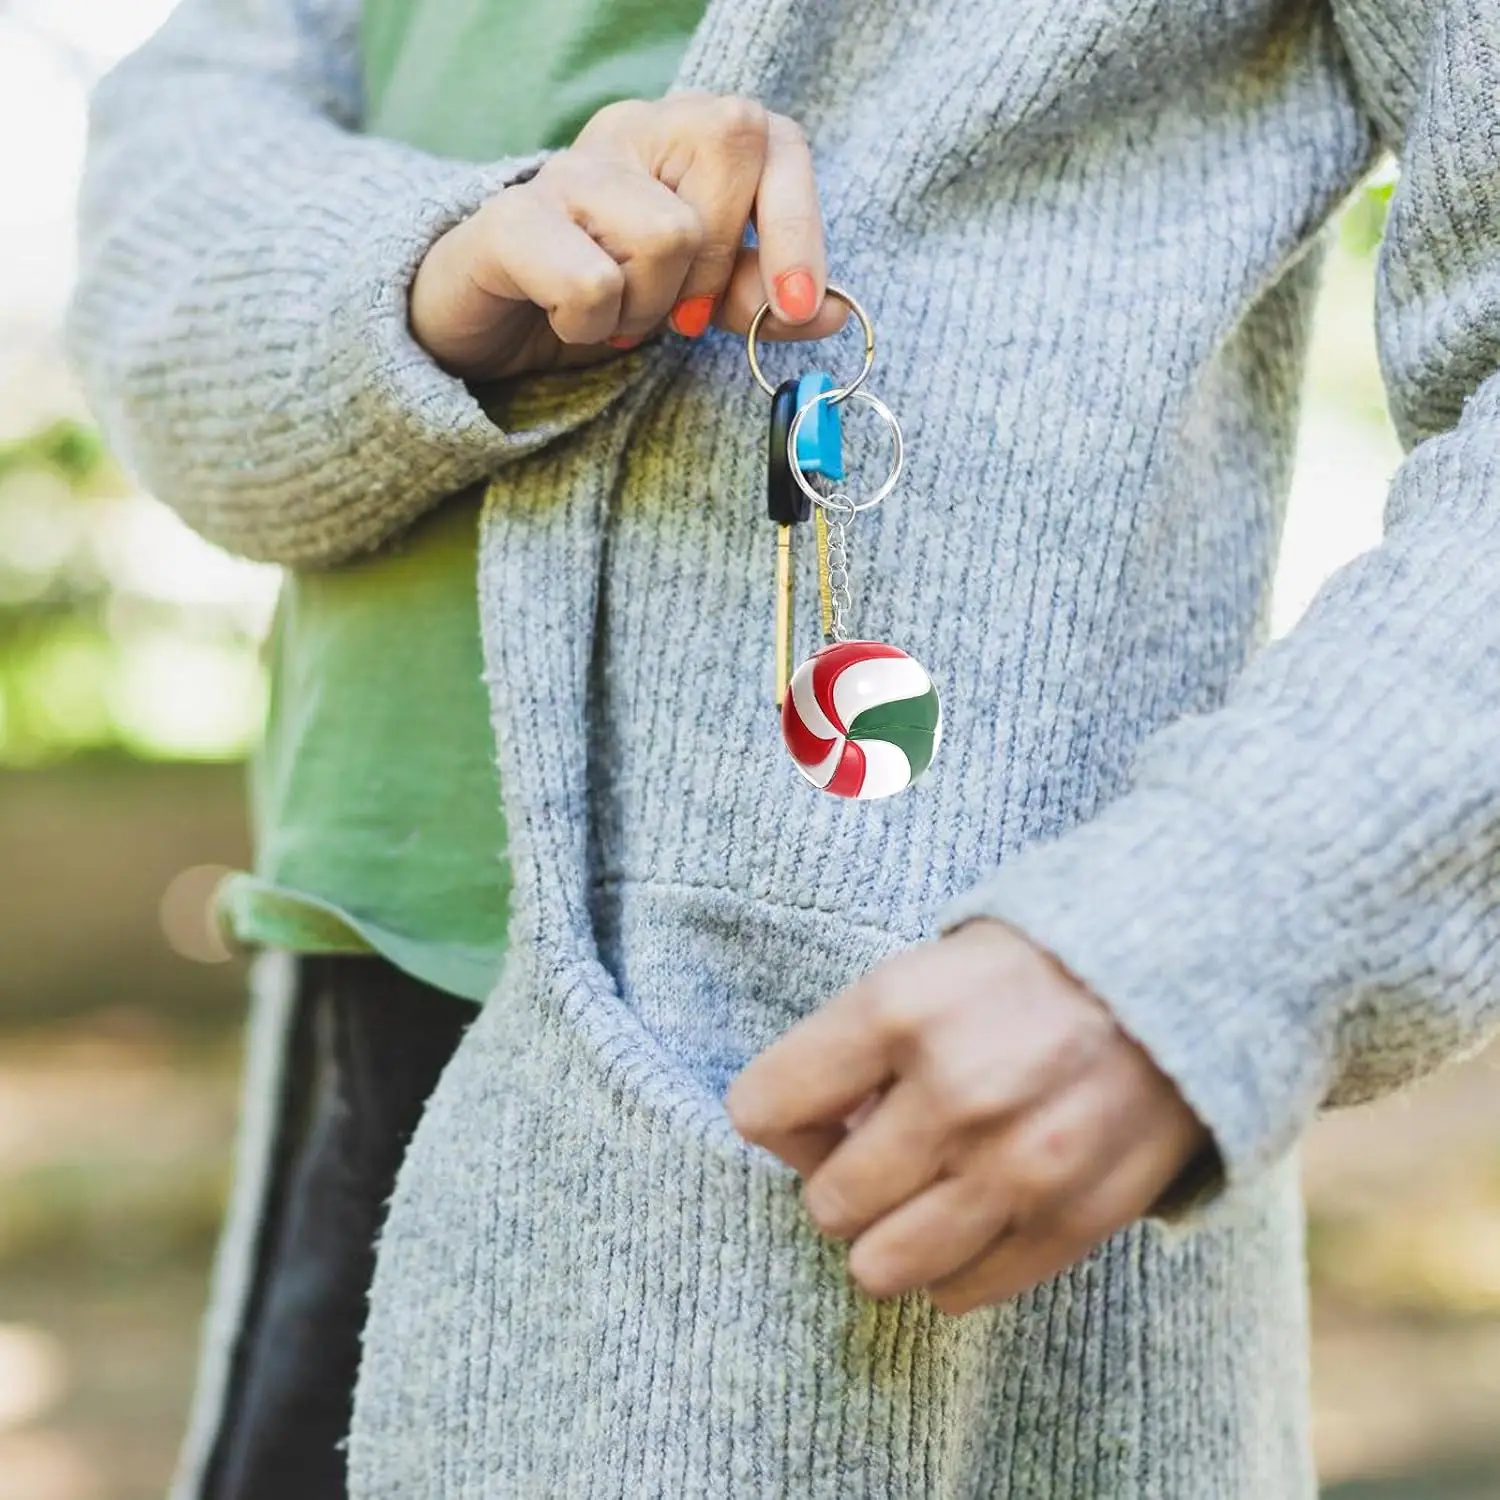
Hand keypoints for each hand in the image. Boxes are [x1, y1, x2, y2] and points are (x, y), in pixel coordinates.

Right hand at [409, 92, 845, 380]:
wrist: (484, 323)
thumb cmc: (600, 300)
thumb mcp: (695, 303)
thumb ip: (759, 299)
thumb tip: (836, 311)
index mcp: (686, 137)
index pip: (777, 140)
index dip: (798, 225)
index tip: (798, 305)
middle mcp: (631, 129)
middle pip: (730, 159)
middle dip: (714, 269)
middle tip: (669, 313)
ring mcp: (567, 167)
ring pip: (666, 232)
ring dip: (648, 307)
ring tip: (613, 315)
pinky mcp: (511, 218)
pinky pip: (592, 281)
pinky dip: (592, 325)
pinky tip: (568, 320)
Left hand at [727, 921, 1209, 1315]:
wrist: (1178, 975)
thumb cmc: (1028, 972)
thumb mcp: (925, 969)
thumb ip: (854, 1050)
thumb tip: (805, 1143)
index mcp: (899, 1009)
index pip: (762, 1108)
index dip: (778, 1118)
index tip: (814, 1112)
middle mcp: (954, 1094)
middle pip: (823, 1203)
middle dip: (838, 1181)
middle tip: (878, 1150)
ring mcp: (1016, 1167)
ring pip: (880, 1267)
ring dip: (887, 1234)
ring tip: (920, 1189)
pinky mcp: (1071, 1221)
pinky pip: (961, 1292)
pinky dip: (953, 1265)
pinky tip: (975, 1210)